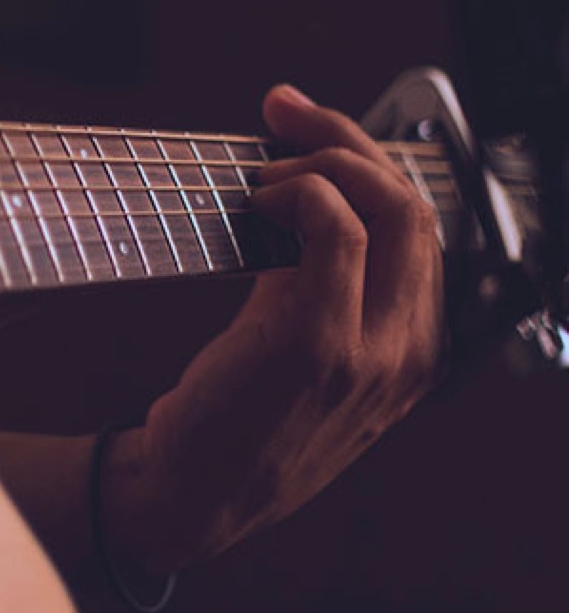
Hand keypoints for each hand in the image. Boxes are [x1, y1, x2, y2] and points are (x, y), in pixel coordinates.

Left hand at [104, 85, 443, 576]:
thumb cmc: (236, 422)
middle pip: (415, 204)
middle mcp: (408, 351)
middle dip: (350, 138)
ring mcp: (370, 349)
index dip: (369, 162)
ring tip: (263, 173)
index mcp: (412, 352)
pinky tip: (257, 203)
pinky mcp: (316, 342)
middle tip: (286, 113)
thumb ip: (324, 288)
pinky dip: (297, 194)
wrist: (191, 499)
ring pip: (385, 207)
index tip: (308, 127)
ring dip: (319, 162)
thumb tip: (302, 196)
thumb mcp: (307, 360)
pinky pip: (333, 229)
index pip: (421, 228)